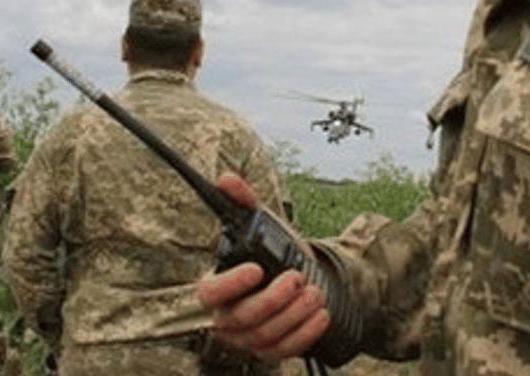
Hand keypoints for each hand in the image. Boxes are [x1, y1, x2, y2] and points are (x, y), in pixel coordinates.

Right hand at [196, 173, 331, 361]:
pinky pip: (284, 351)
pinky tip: (320, 314)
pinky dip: (305, 333)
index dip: (230, 284)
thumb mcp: (263, 225)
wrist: (303, 280)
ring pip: (265, 336)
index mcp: (217, 288)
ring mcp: (248, 338)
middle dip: (273, 298)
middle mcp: (227, 317)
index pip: (208, 293)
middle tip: (297, 277)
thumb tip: (226, 178)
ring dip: (293, 314)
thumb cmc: (274, 254)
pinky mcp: (271, 351)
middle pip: (242, 318)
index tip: (255, 268)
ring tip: (314, 292)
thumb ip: (244, 201)